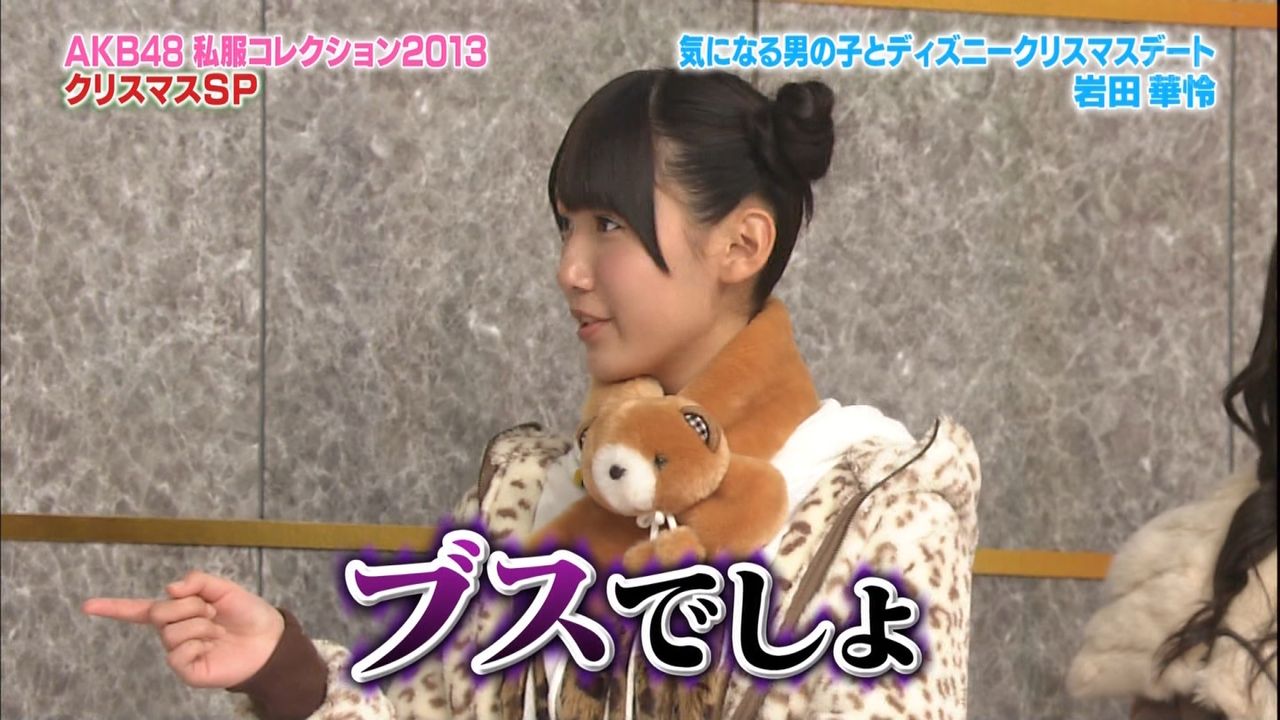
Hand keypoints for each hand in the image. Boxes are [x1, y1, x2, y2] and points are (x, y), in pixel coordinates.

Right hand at [82, 571, 284, 688]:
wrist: (268, 639)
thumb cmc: (247, 613)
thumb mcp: (224, 589)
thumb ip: (197, 581)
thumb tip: (168, 588)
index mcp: (179, 612)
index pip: (140, 610)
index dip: (113, 608)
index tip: (87, 605)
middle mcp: (173, 632)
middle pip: (160, 611)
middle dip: (188, 605)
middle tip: (212, 612)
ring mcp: (178, 652)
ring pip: (172, 631)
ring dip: (199, 625)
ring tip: (217, 629)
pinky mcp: (187, 670)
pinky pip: (178, 653)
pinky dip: (197, 644)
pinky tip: (211, 647)